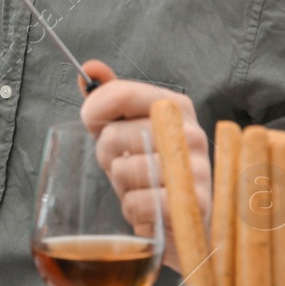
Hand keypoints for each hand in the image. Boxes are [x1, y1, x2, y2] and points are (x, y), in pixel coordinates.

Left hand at [77, 59, 210, 271]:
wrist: (186, 217)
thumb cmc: (152, 166)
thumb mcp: (129, 127)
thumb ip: (110, 96)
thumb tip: (89, 68)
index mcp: (175, 105)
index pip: (118, 94)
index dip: (93, 113)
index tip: (95, 126)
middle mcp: (190, 132)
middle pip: (113, 134)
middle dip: (107, 155)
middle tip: (125, 163)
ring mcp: (195, 168)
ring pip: (123, 170)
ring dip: (121, 184)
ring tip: (140, 185)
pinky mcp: (193, 204)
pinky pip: (137, 203)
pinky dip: (132, 207)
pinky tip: (147, 206)